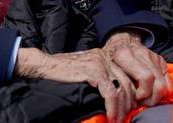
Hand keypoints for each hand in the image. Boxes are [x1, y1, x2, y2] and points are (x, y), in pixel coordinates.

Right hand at [15, 47, 136, 122]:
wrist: (43, 66)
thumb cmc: (60, 72)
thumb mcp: (84, 72)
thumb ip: (98, 79)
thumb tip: (112, 96)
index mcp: (103, 56)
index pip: (124, 76)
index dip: (129, 95)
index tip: (127, 109)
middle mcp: (104, 57)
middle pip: (126, 82)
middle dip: (127, 104)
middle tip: (124, 118)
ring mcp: (100, 62)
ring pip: (121, 88)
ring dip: (121, 108)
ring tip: (117, 120)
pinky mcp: (94, 70)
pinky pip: (111, 92)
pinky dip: (113, 107)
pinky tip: (111, 116)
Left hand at [103, 31, 172, 106]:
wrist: (120, 42)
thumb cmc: (111, 58)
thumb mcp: (106, 67)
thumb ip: (115, 81)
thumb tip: (123, 102)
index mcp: (125, 55)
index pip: (146, 77)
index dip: (144, 92)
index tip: (136, 97)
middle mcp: (142, 54)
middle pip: (158, 84)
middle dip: (152, 99)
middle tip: (142, 101)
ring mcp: (153, 57)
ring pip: (165, 84)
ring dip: (157, 96)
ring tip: (146, 97)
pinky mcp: (160, 60)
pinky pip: (168, 81)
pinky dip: (162, 90)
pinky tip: (151, 91)